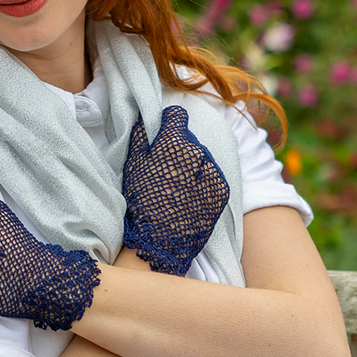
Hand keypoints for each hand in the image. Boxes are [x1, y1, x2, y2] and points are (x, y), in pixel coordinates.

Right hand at [122, 106, 229, 275]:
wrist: (160, 241)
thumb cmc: (141, 201)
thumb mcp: (133, 165)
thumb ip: (140, 135)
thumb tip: (144, 116)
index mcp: (175, 141)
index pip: (177, 115)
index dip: (168, 123)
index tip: (162, 134)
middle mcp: (199, 151)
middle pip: (189, 138)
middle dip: (178, 147)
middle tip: (165, 170)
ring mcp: (213, 171)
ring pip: (202, 157)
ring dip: (192, 165)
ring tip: (176, 186)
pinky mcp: (222, 189)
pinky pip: (212, 175)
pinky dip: (202, 181)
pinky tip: (188, 196)